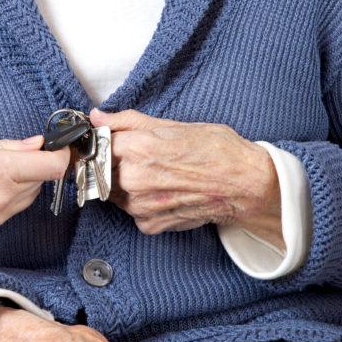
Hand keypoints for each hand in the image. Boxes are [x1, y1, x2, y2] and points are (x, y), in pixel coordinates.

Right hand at [0, 134, 69, 241]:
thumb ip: (3, 145)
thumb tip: (34, 144)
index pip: (52, 167)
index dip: (60, 154)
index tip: (56, 145)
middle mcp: (1, 198)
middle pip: (43, 181)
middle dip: (38, 165)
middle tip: (18, 150)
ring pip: (28, 197)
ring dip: (24, 181)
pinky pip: (10, 209)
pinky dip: (8, 195)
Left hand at [90, 109, 283, 248]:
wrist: (244, 183)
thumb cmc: (216, 150)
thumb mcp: (171, 124)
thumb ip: (127, 121)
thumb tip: (97, 117)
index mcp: (137, 148)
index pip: (99, 144)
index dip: (108, 141)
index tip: (117, 142)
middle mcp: (134, 179)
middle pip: (103, 169)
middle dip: (117, 163)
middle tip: (144, 159)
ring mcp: (140, 205)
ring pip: (114, 192)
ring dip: (127, 185)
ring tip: (157, 176)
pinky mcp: (149, 224)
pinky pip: (132, 212)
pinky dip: (142, 204)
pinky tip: (164, 193)